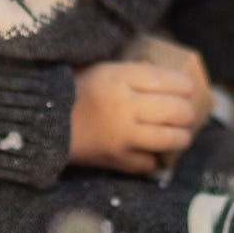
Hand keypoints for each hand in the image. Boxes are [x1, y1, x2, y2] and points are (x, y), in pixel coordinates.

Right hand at [68, 61, 198, 173]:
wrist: (45, 124)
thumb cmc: (77, 91)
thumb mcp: (104, 70)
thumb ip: (135, 73)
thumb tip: (171, 79)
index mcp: (119, 78)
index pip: (167, 80)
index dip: (184, 85)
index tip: (187, 88)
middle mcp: (124, 107)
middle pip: (176, 110)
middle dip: (188, 111)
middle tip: (186, 112)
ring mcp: (122, 136)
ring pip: (171, 138)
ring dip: (182, 136)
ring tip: (180, 132)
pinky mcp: (117, 160)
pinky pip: (150, 162)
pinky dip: (155, 157)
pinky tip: (153, 149)